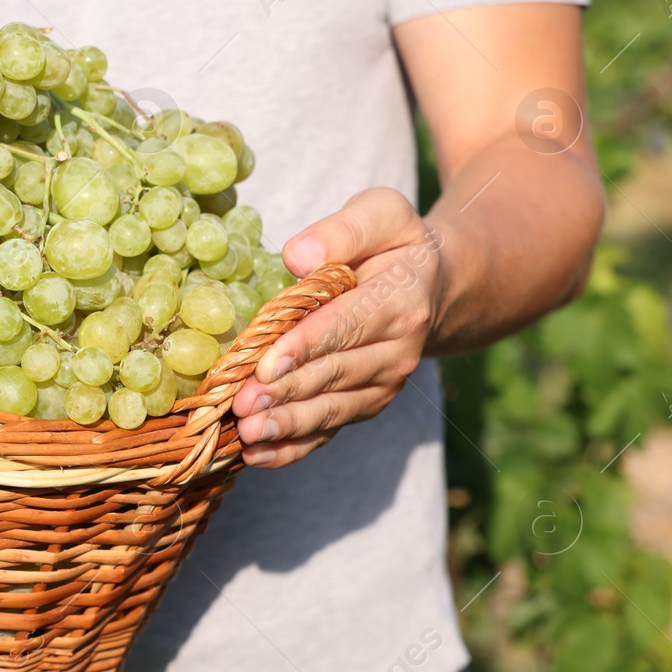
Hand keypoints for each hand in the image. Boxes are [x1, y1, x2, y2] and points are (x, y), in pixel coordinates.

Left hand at [230, 187, 443, 468]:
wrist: (430, 287)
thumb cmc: (392, 246)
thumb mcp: (381, 214)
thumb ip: (343, 230)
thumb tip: (299, 256)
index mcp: (401, 300)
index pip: (348, 325)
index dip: (306, 346)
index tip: (268, 364)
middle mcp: (398, 350)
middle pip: (334, 373)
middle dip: (286, 392)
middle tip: (241, 405)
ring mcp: (383, 384)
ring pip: (331, 409)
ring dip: (287, 425)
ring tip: (247, 433)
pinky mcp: (365, 404)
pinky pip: (330, 430)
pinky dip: (294, 447)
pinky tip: (258, 456)